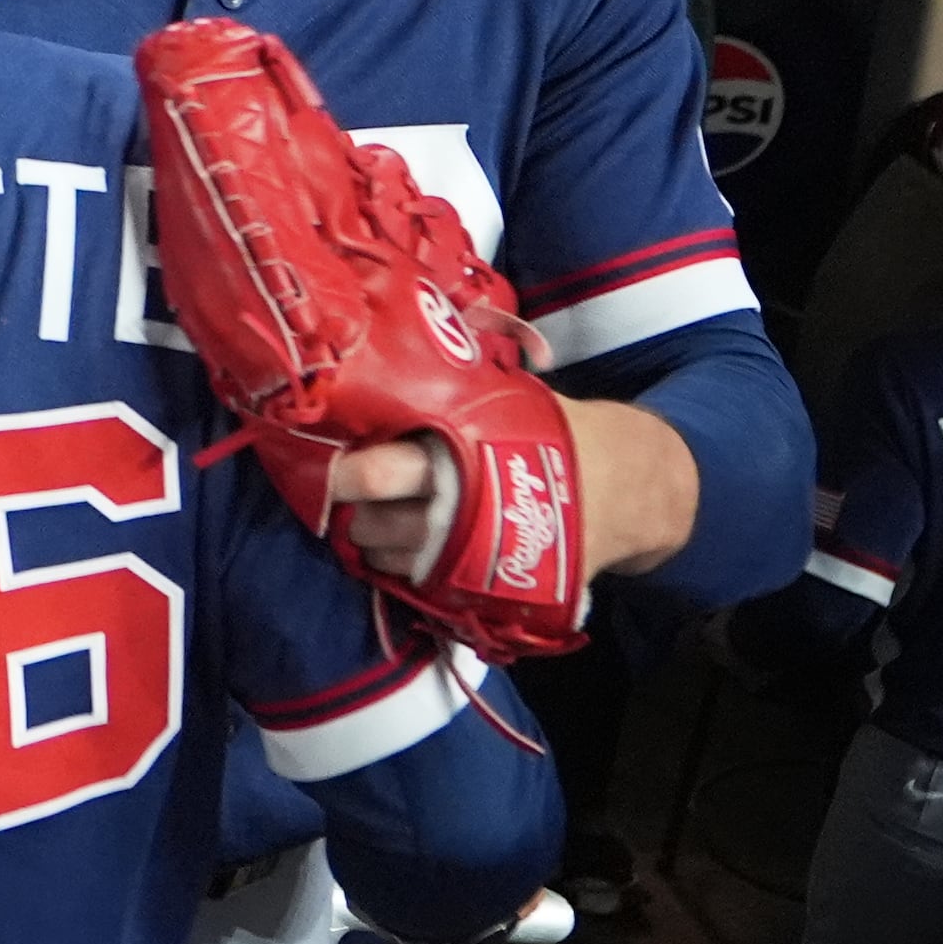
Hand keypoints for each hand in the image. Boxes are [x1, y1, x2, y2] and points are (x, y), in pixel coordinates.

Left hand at [330, 398, 697, 584]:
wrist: (629, 490)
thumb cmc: (556, 432)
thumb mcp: (506, 398)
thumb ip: (450, 384)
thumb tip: (386, 350)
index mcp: (458, 455)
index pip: (377, 472)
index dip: (338, 470)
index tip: (313, 458)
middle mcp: (458, 512)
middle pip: (372, 523)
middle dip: (349, 511)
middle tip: (346, 495)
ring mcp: (473, 560)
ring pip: (390, 560)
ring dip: (373, 543)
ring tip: (379, 519)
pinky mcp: (490, 593)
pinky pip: (422, 589)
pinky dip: (404, 571)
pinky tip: (407, 550)